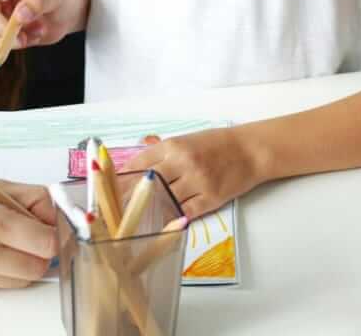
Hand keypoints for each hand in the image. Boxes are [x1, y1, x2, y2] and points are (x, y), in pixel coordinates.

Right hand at [0, 0, 87, 49]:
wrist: (69, 13)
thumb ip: (39, 1)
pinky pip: (4, 43)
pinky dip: (20, 43)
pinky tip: (37, 35)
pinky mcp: (8, 35)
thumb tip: (20, 16)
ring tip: (39, 29)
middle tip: (15, 29)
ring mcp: (2, 17)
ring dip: (13, 36)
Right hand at [0, 163, 56, 289]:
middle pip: (37, 267)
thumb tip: (57, 213)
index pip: (47, 243)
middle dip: (40, 251)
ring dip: (21, 262)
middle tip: (30, 231)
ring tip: (3, 237)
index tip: (49, 224)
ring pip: (19, 280)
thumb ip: (27, 199)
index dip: (53, 233)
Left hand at [124, 129, 264, 219]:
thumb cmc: (216, 144)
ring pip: (165, 201)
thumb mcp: (185, 140)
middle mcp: (183, 163)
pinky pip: (184, 213)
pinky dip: (173, 217)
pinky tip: (164, 221)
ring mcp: (197, 182)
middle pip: (148, 184)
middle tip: (118, 208)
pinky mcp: (210, 199)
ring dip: (152, 209)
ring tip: (138, 218)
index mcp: (173, 146)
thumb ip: (161, 152)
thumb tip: (135, 166)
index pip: (139, 163)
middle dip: (131, 197)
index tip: (110, 188)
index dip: (122, 178)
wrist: (249, 150)